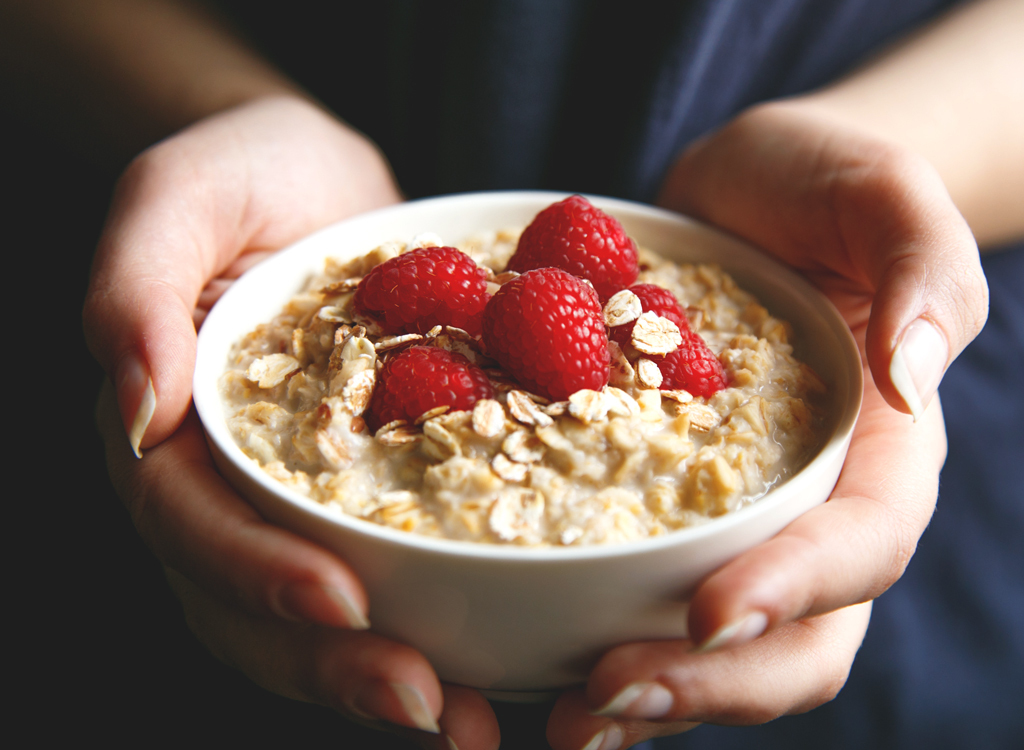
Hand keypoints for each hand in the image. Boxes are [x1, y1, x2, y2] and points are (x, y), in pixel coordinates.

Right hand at [86, 96, 499, 748]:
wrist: (327, 183)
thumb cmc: (247, 172)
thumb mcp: (183, 193)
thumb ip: (136, 285)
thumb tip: (136, 410)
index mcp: (171, 429)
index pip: (191, 524)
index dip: (255, 572)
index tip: (340, 602)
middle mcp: (228, 485)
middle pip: (251, 604)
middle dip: (331, 664)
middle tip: (424, 703)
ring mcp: (300, 500)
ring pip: (319, 620)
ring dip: (387, 678)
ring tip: (467, 721)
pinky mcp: (373, 492)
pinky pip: (397, 572)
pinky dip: (441, 627)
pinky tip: (500, 665)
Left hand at [544, 101, 987, 747]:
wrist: (742, 194)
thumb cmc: (820, 184)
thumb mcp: (882, 193)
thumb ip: (920, 269)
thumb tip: (913, 378)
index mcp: (881, 450)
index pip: (859, 546)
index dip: (794, 591)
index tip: (709, 615)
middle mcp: (814, 506)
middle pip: (796, 637)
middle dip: (709, 683)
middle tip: (605, 698)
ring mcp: (736, 518)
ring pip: (718, 646)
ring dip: (649, 696)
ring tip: (563, 719)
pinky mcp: (664, 507)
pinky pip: (644, 594)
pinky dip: (599, 639)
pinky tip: (536, 666)